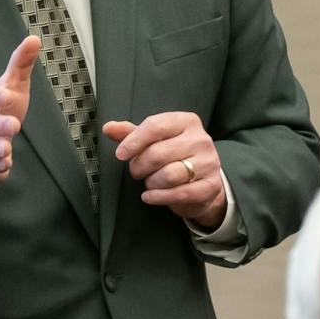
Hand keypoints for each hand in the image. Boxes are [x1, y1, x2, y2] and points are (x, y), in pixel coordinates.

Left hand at [102, 113, 226, 228]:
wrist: (203, 181)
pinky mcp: (211, 186)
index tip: (120, 154)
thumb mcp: (154, 140)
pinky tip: (150, 196)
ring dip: (151, 182)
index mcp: (186, 121)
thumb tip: (108, 127)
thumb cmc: (174, 156)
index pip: (155, 126)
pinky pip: (179, 193)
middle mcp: (200, 139)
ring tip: (149, 182)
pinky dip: (159, 197)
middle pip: (158, 153)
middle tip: (136, 171)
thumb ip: (131, 133)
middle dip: (140, 166)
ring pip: (169, 175)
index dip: (133, 141)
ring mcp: (209, 163)